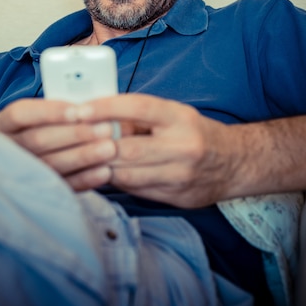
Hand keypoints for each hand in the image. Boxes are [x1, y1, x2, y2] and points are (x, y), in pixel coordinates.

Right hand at [0, 98, 117, 189]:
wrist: (27, 158)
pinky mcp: (37, 192)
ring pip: (50, 164)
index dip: (50, 112)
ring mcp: (18, 172)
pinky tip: (104, 172)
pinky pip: (61, 186)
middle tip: (106, 128)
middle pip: (38, 139)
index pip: (21, 114)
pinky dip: (84, 178)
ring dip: (83, 156)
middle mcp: (4, 148)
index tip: (79, 110)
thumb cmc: (43, 127)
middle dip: (75, 133)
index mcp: (3, 124)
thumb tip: (94, 105)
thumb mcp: (42, 115)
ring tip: (110, 148)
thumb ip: (61, 110)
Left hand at [66, 93, 233, 207]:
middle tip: (71, 141)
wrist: (234, 163)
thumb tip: (99, 118)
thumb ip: (139, 118)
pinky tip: (104, 174)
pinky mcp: (177, 197)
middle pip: (128, 148)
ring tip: (83, 160)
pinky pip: (137, 191)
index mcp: (180, 118)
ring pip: (128, 175)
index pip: (139, 107)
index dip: (106, 107)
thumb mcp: (173, 115)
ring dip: (102, 167)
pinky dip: (117, 182)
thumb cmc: (195, 132)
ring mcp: (181, 176)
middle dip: (96, 146)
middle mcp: (183, 147)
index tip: (79, 109)